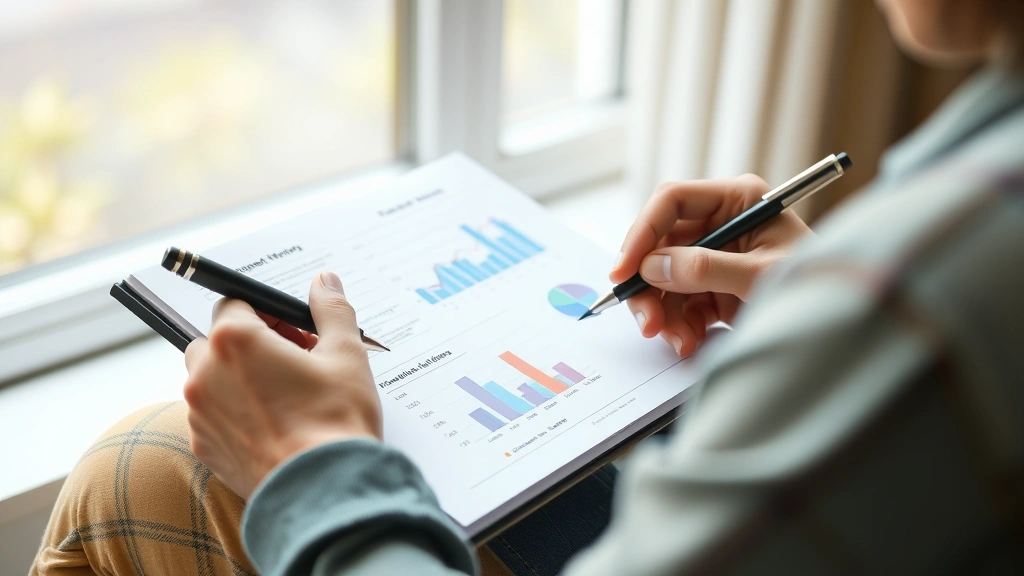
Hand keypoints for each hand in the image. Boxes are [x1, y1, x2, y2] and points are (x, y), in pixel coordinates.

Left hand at [183, 272, 380, 498]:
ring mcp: (200, 414)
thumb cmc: (335, 421)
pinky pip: (215, 416)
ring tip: (290, 398)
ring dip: (242, 379)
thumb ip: (331, 310)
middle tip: (296, 362)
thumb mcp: (346, 354)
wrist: (325, 491)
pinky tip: (278, 427)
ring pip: (213, 380)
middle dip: (252, 344)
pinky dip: (238, 413)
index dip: (269, 314)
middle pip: (218, 341)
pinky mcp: (205, 448)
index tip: (296, 333)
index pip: (236, 303)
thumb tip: (324, 281)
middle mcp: (205, 374)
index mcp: (235, 341)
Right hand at [610, 174, 812, 355]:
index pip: (672, 202)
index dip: (642, 233)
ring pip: (664, 279)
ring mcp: (717, 256)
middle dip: (650, 286)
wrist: (846, 326)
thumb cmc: (818, 287)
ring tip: (680, 342)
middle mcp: (722, 222)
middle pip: (660, 245)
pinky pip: (680, 303)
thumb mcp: (761, 276)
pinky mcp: (716, 288)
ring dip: (665, 314)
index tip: (624, 272)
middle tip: (647, 323)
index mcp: (738, 199)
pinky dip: (679, 326)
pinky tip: (691, 342)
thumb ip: (706, 269)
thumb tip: (653, 266)